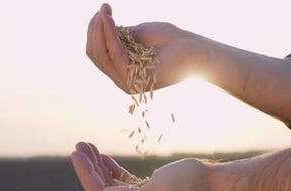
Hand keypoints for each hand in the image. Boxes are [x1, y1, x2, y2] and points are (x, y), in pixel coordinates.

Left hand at [71, 142, 212, 190]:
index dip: (86, 175)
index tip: (77, 153)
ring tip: (89, 148)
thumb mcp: (159, 190)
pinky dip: (112, 171)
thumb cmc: (191, 185)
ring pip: (111, 188)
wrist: (216, 185)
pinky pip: (124, 186)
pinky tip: (105, 159)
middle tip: (80, 145)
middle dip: (89, 169)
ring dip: (99, 168)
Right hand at [86, 3, 206, 92]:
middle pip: (95, 55)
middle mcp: (122, 80)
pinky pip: (116, 55)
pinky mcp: (136, 80)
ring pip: (101, 55)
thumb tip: (98, 27)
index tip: (102, 10)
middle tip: (103, 8)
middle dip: (94, 29)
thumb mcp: (138, 34)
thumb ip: (118, 36)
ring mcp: (128, 83)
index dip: (95, 31)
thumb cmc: (172, 41)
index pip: (97, 52)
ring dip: (100, 30)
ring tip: (104, 12)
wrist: (196, 51)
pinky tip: (109, 19)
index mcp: (122, 71)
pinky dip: (110, 35)